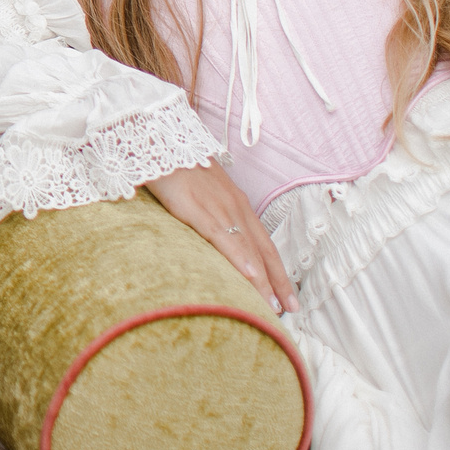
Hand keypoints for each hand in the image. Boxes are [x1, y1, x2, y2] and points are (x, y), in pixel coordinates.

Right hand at [147, 160, 293, 313]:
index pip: (264, 242)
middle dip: (279, 281)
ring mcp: (218, 208)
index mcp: (236, 203)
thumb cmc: (176, 164)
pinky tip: (250, 275)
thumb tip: (214, 234)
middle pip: (263, 250)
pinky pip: (223, 238)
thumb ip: (210, 211)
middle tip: (292, 310)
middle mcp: (235, 207)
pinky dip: (240, 258)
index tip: (287, 294)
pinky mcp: (197, 209)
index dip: (277, 269)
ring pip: (248, 250)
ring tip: (273, 306)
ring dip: (263, 280)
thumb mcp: (201, 189)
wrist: (158, 139)